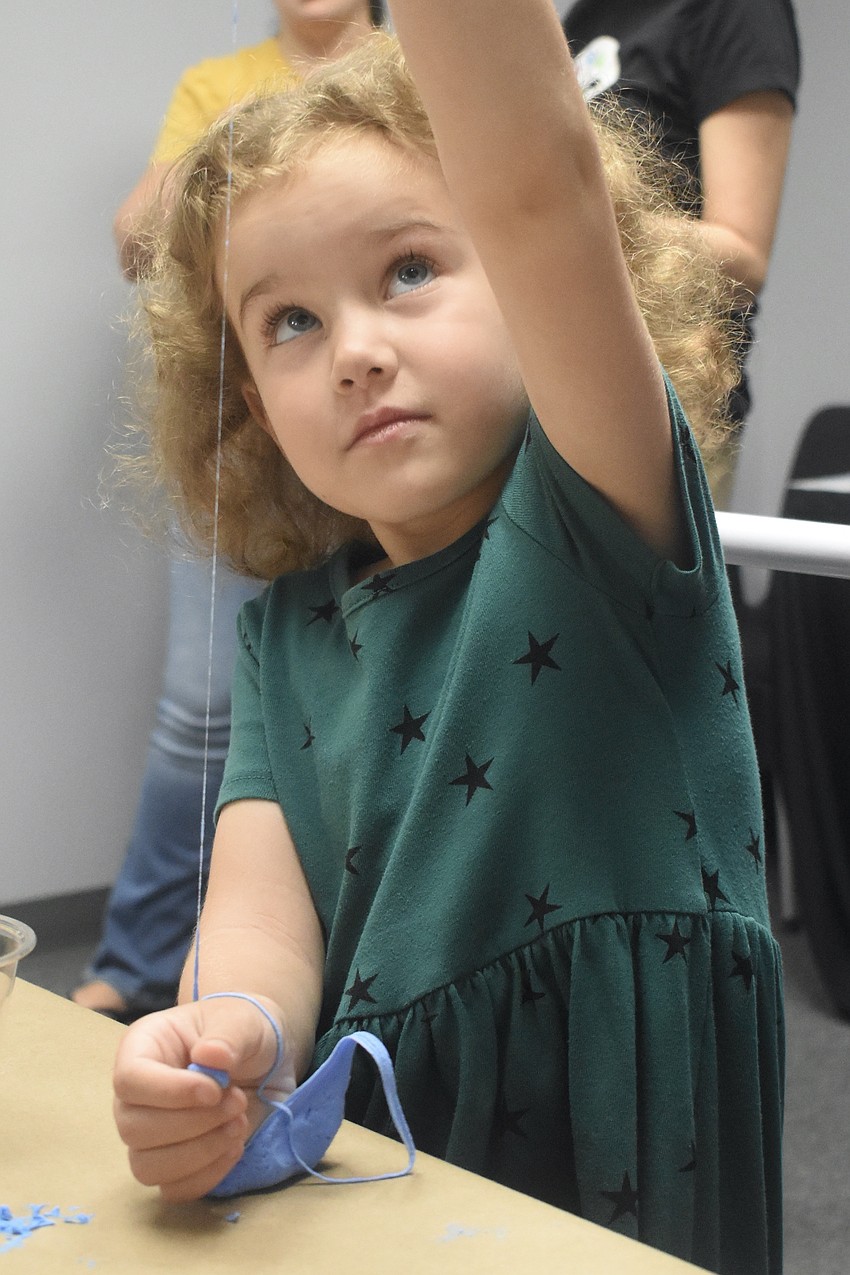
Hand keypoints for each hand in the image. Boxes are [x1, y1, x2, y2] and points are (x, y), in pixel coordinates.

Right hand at [113, 994, 286, 1200]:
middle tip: (237, 1102)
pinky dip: (206, 1175)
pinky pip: (172, 1189)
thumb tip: (210, 1056)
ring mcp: (149, 1134)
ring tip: (239, 1124)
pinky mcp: (172, 1164)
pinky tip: (235, 1147)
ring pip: (147, 1166)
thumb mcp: (242, 1020)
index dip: (170, 1092)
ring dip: (200, 1152)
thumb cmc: (243, 1030)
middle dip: (193, 1123)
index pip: (130, 1080)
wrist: (265, 1059)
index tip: (215, 1090)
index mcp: (142, 1048)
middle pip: (134, 1129)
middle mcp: (136, 1095)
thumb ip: (227, 1035)